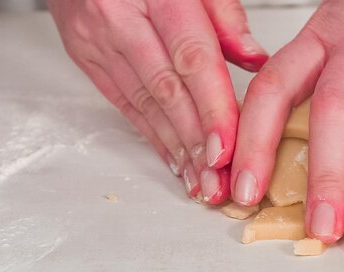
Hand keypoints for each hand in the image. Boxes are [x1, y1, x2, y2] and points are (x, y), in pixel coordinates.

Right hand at [48, 0, 267, 203]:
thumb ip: (225, 16)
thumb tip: (255, 59)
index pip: (191, 60)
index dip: (212, 108)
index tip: (227, 148)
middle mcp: (122, 19)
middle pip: (168, 91)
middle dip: (196, 142)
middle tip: (218, 181)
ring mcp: (100, 42)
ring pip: (145, 105)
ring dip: (176, 150)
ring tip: (201, 183)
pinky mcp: (88, 59)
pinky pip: (125, 105)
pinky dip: (153, 137)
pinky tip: (174, 161)